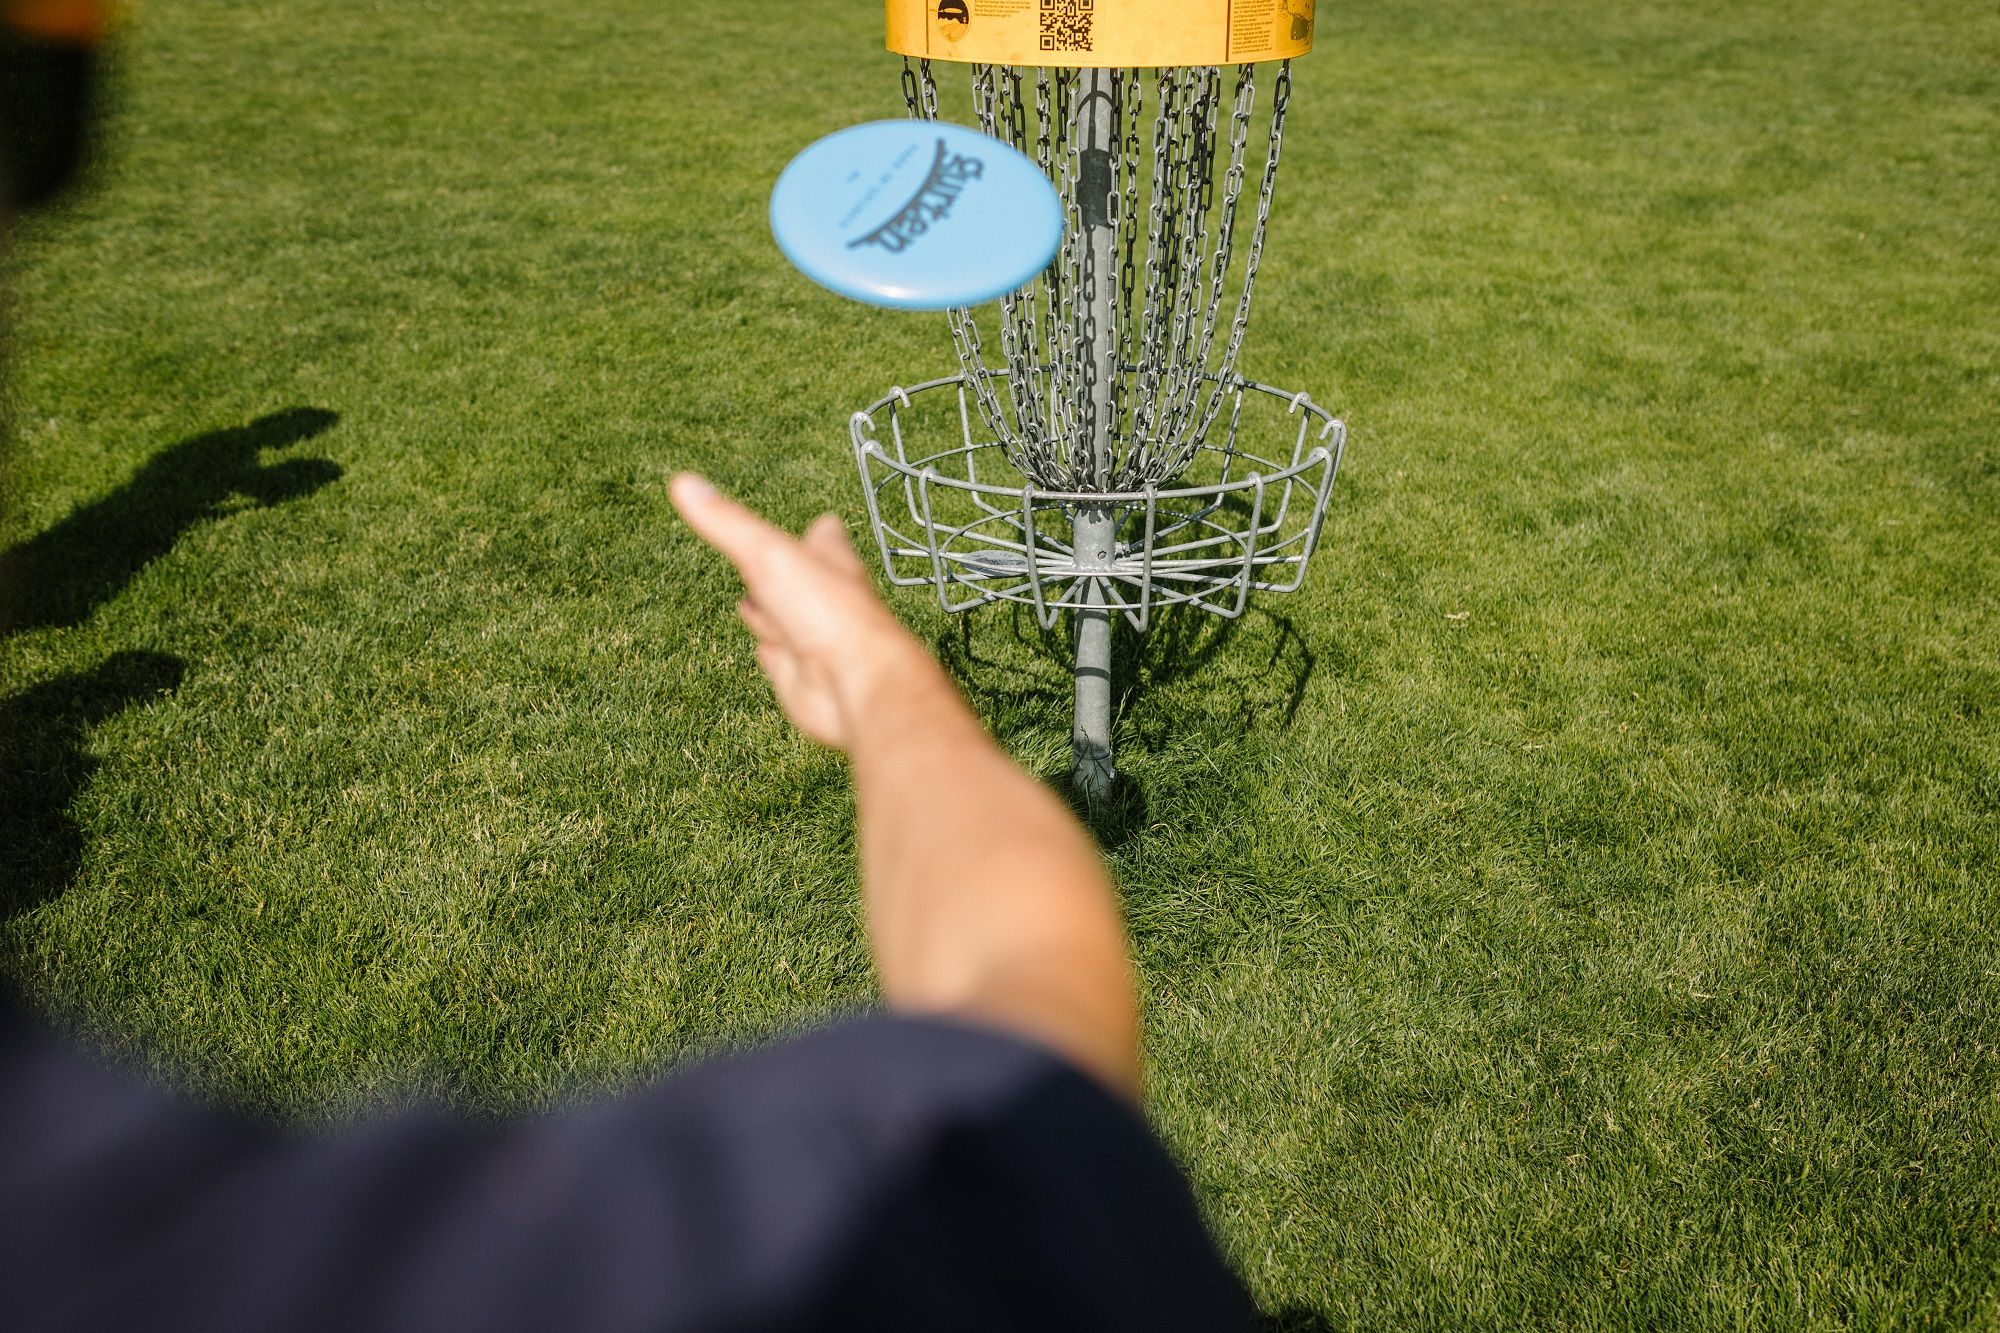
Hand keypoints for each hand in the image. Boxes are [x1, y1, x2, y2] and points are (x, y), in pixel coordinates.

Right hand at [670, 473, 934, 750]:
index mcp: (830, 561)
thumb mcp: (768, 555)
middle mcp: (826, 599)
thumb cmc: (828, 613)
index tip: (822, 521)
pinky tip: (768, 648)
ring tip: (755, 603)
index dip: (819, 530)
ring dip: (770, 613)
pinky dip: (771, 652)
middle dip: (785, 573)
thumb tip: (682, 482)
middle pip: (802, 581)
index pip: (825, 537)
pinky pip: (780, 659)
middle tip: (774, 563)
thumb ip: (727, 524)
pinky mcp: (799, 675)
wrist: (854, 688)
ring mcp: (813, 638)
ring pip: (786, 620)